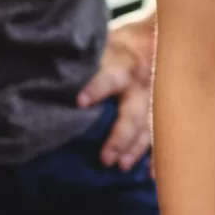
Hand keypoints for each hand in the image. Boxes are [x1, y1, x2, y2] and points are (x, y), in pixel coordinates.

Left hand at [77, 11, 156, 168]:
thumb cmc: (122, 45)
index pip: (108, 78)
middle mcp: (141, 86)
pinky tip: (150, 175)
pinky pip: (161, 136)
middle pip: (132, 114)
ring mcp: (155, 102)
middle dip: (119, 136)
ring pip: (148, 128)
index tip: (79, 102)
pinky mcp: (162, 112)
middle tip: (105, 158)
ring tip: (122, 166)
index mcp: (123, 66)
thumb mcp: (105, 43)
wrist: (161, 39)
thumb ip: (89, 59)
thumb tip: (52, 65)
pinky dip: (158, 156)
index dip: (95, 89)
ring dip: (135, 149)